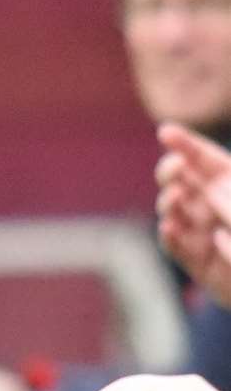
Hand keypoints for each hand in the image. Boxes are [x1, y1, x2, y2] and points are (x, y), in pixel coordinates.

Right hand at [156, 122, 230, 307]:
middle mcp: (209, 203)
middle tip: (176, 168)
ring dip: (169, 201)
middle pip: (180, 179)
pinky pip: (175, 245)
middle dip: (171, 170)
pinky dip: (170, 236)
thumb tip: (199, 188)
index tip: (166, 133)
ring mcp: (199, 229)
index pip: (203, 158)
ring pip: (172, 210)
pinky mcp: (193, 258)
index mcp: (227, 182)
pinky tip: (170, 227)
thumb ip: (229, 197)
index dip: (184, 143)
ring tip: (177, 196)